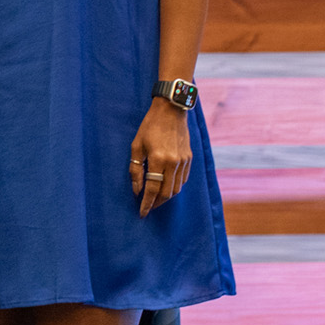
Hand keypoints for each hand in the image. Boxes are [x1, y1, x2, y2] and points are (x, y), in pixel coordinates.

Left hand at [129, 100, 192, 218]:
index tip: (141, 213)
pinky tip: (167, 187)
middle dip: (156, 204)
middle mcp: (173, 163)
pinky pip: (183, 180)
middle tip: (148, 208)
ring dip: (166, 197)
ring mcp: (183, 162)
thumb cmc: (150, 127)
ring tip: (156, 199)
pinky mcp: (189, 159)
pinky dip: (174, 187)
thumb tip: (137, 190)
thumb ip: (135, 170)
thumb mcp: (136, 146)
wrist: (171, 111)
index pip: (152, 189)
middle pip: (167, 193)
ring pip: (176, 189)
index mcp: (158, 159)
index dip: (146, 204)